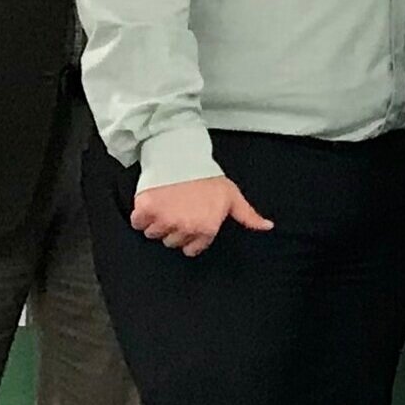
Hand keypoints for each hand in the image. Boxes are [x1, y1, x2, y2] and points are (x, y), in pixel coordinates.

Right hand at [129, 176, 273, 257]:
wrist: (182, 156)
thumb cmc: (208, 176)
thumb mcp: (232, 196)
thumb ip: (248, 216)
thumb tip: (267, 227)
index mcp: (206, 229)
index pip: (191, 249)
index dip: (189, 236)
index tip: (188, 223)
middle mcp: (185, 228)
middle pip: (171, 242)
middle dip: (173, 229)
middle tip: (177, 210)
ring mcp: (164, 220)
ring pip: (154, 234)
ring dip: (156, 222)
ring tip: (165, 204)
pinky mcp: (145, 210)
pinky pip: (137, 223)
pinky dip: (140, 216)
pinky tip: (150, 204)